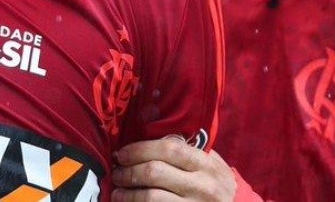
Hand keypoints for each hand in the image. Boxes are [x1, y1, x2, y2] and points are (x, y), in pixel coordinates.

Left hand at [111, 136, 237, 200]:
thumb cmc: (218, 183)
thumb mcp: (211, 163)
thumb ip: (187, 151)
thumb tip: (147, 138)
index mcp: (206, 164)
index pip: (169, 148)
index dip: (140, 149)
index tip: (122, 153)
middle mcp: (202, 185)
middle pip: (154, 172)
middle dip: (128, 171)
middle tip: (116, 172)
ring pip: (151, 197)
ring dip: (128, 194)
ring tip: (118, 192)